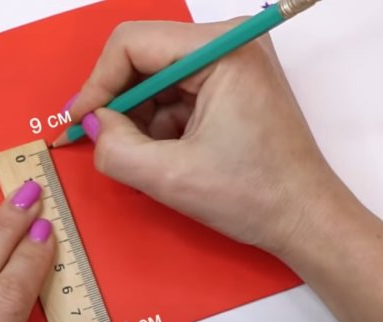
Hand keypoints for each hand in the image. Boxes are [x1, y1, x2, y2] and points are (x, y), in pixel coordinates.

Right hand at [66, 20, 347, 255]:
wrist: (302, 217)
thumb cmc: (256, 196)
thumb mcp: (171, 178)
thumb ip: (116, 149)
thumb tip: (92, 125)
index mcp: (223, 51)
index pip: (133, 43)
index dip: (97, 83)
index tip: (80, 122)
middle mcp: (227, 44)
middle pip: (142, 58)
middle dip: (118, 104)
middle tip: (101, 142)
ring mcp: (228, 64)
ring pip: (153, 80)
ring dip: (138, 120)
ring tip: (146, 159)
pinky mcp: (225, 85)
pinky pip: (170, 95)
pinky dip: (155, 125)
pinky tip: (164, 156)